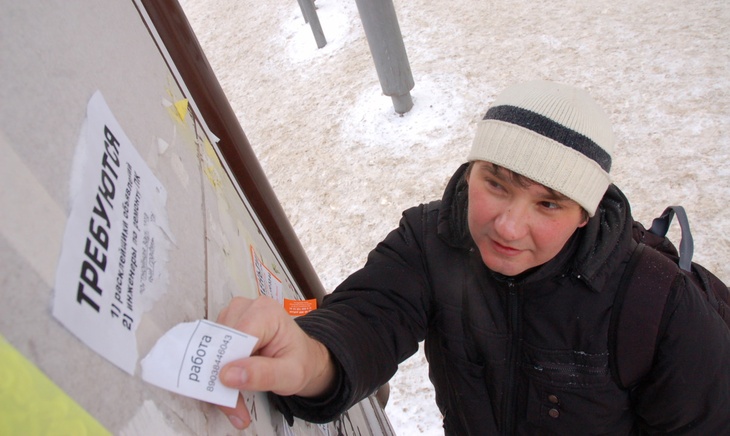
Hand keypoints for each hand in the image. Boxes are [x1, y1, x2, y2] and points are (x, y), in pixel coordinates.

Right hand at [214, 296, 334, 428]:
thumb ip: (263, 374)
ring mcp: (233, 316)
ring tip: (236, 402)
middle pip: (220, 344)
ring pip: (211, 351)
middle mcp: (246, 308)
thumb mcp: (291, 375)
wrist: (302, 359)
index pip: (236, 337)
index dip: (229, 366)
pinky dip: (218, 378)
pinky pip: (212, 354)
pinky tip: (231, 392)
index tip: (232, 396)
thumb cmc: (300, 361)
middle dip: (222, 380)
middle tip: (234, 408)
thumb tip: (227, 375)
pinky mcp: (225, 328)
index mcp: (266, 312)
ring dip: (219, 382)